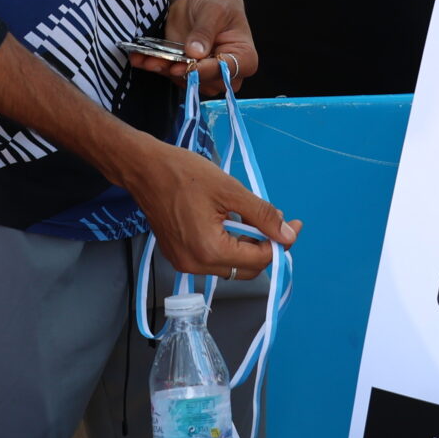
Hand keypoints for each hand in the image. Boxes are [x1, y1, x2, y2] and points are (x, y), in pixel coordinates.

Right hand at [121, 140, 300, 279]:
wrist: (144, 169)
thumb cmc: (184, 174)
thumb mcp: (230, 190)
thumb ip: (262, 215)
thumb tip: (287, 235)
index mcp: (209, 251)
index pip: (259, 259)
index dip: (281, 243)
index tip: (294, 224)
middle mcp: (196, 265)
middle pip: (246, 268)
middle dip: (265, 246)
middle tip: (275, 220)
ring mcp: (184, 263)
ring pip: (230, 265)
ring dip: (247, 246)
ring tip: (253, 217)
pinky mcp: (178, 255)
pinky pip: (213, 259)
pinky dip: (228, 245)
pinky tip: (232, 222)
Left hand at [147, 0, 260, 96]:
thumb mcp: (213, 9)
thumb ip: (205, 31)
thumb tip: (196, 53)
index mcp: (243, 56)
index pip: (228, 71)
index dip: (207, 71)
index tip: (188, 66)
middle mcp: (224, 70)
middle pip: (206, 83)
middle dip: (183, 74)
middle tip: (166, 64)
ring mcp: (202, 70)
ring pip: (183, 80)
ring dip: (164, 70)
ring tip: (147, 60)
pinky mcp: (183, 66)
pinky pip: (168, 72)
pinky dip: (153, 65)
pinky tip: (140, 58)